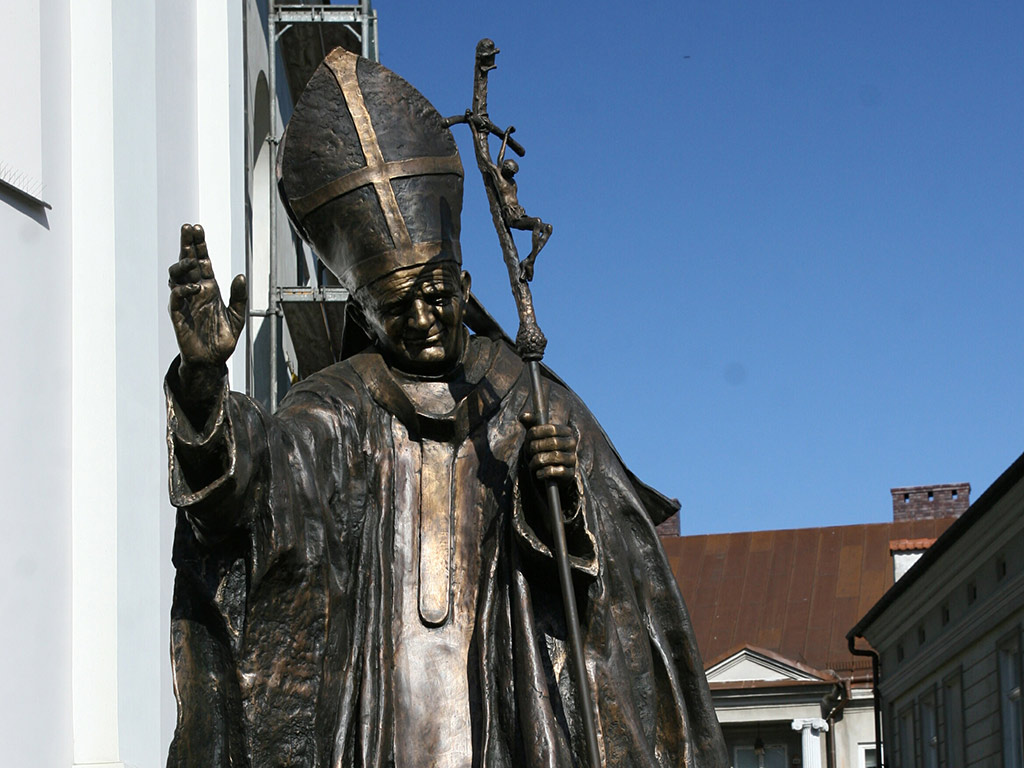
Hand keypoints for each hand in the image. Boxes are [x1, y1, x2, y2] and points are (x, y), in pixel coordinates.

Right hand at [168, 223, 246, 372]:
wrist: (211, 360)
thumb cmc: (222, 338)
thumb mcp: (237, 315)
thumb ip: (239, 296)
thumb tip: (241, 275)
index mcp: (209, 287)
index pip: (202, 261)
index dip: (198, 244)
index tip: (196, 227)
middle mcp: (195, 290)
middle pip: (187, 261)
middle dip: (187, 244)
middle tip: (189, 228)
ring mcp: (185, 301)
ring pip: (177, 275)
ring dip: (184, 264)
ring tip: (197, 260)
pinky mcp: (178, 314)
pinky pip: (176, 297)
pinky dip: (183, 289)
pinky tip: (196, 288)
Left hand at [521, 411, 577, 488]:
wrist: (548, 475)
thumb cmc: (541, 451)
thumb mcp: (534, 437)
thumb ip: (530, 424)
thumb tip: (523, 416)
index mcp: (566, 432)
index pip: (552, 428)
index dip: (537, 433)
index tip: (529, 439)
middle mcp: (572, 444)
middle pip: (553, 442)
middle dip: (536, 448)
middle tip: (529, 453)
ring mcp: (572, 459)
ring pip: (554, 456)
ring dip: (538, 461)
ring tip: (532, 464)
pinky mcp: (570, 474)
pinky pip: (555, 471)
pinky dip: (543, 473)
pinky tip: (539, 474)